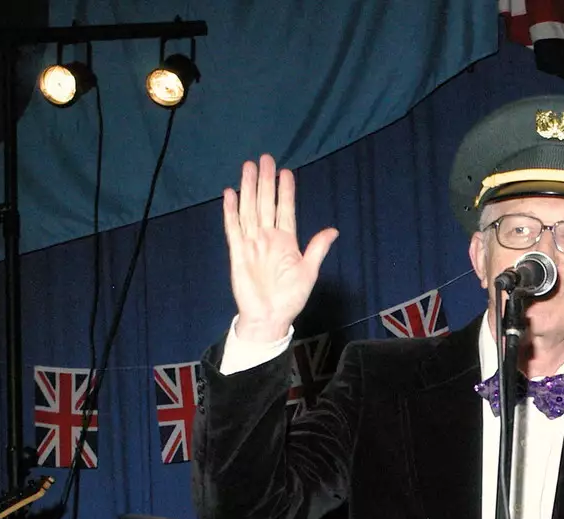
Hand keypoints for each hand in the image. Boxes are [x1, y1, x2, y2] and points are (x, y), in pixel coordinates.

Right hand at [221, 154, 338, 341]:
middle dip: (265, 181)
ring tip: (248, 167)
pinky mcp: (238, 252)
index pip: (286, 209)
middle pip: (265, 203)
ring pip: (249, 209)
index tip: (286, 171)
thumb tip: (333, 230)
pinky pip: (233, 228)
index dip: (285, 191)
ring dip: (248, 188)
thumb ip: (317, 249)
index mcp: (286, 240)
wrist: (270, 317)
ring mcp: (252, 242)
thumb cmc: (290, 297)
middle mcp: (268, 237)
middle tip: (265, 158)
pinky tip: (230, 194)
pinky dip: (231, 211)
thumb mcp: (309, 271)